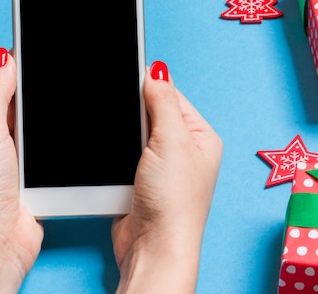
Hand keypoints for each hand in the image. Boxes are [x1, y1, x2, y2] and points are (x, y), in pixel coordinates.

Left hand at [0, 48, 42, 293]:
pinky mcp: (24, 178)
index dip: (9, 72)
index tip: (30, 55)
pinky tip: (53, 143)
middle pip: (10, 107)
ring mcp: (4, 162)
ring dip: (39, 126)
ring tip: (48, 121)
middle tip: (46, 85)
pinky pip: (40, 151)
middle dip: (27, 99)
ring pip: (28, 129)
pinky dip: (47, 147)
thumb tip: (3, 59)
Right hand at [111, 61, 222, 293]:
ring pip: (134, 134)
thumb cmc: (174, 203)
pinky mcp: (140, 180)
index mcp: (202, 136)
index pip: (173, 96)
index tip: (128, 75)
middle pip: (151, 114)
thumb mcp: (171, 141)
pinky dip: (116, 153)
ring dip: (124, 136)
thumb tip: (157, 70)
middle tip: (127, 123)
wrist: (153, 247)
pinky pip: (123, 155)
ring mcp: (162, 166)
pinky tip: (115, 157)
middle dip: (134, 115)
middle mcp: (184, 150)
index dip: (150, 87)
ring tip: (125, 148)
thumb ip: (162, 102)